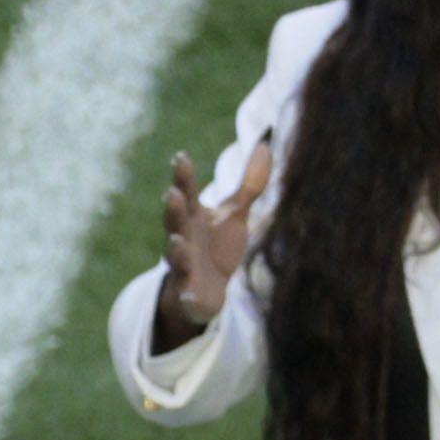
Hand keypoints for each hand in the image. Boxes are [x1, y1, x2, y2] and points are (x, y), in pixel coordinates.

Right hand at [146, 134, 271, 352]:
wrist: (204, 292)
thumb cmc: (216, 247)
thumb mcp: (235, 214)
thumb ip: (249, 184)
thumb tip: (266, 145)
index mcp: (193, 217)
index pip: (187, 193)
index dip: (183, 177)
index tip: (181, 158)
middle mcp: (183, 238)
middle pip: (174, 221)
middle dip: (172, 209)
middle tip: (172, 194)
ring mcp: (183, 266)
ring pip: (175, 256)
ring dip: (175, 249)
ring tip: (176, 241)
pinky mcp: (188, 292)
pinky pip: (185, 293)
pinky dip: (185, 294)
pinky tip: (188, 293)